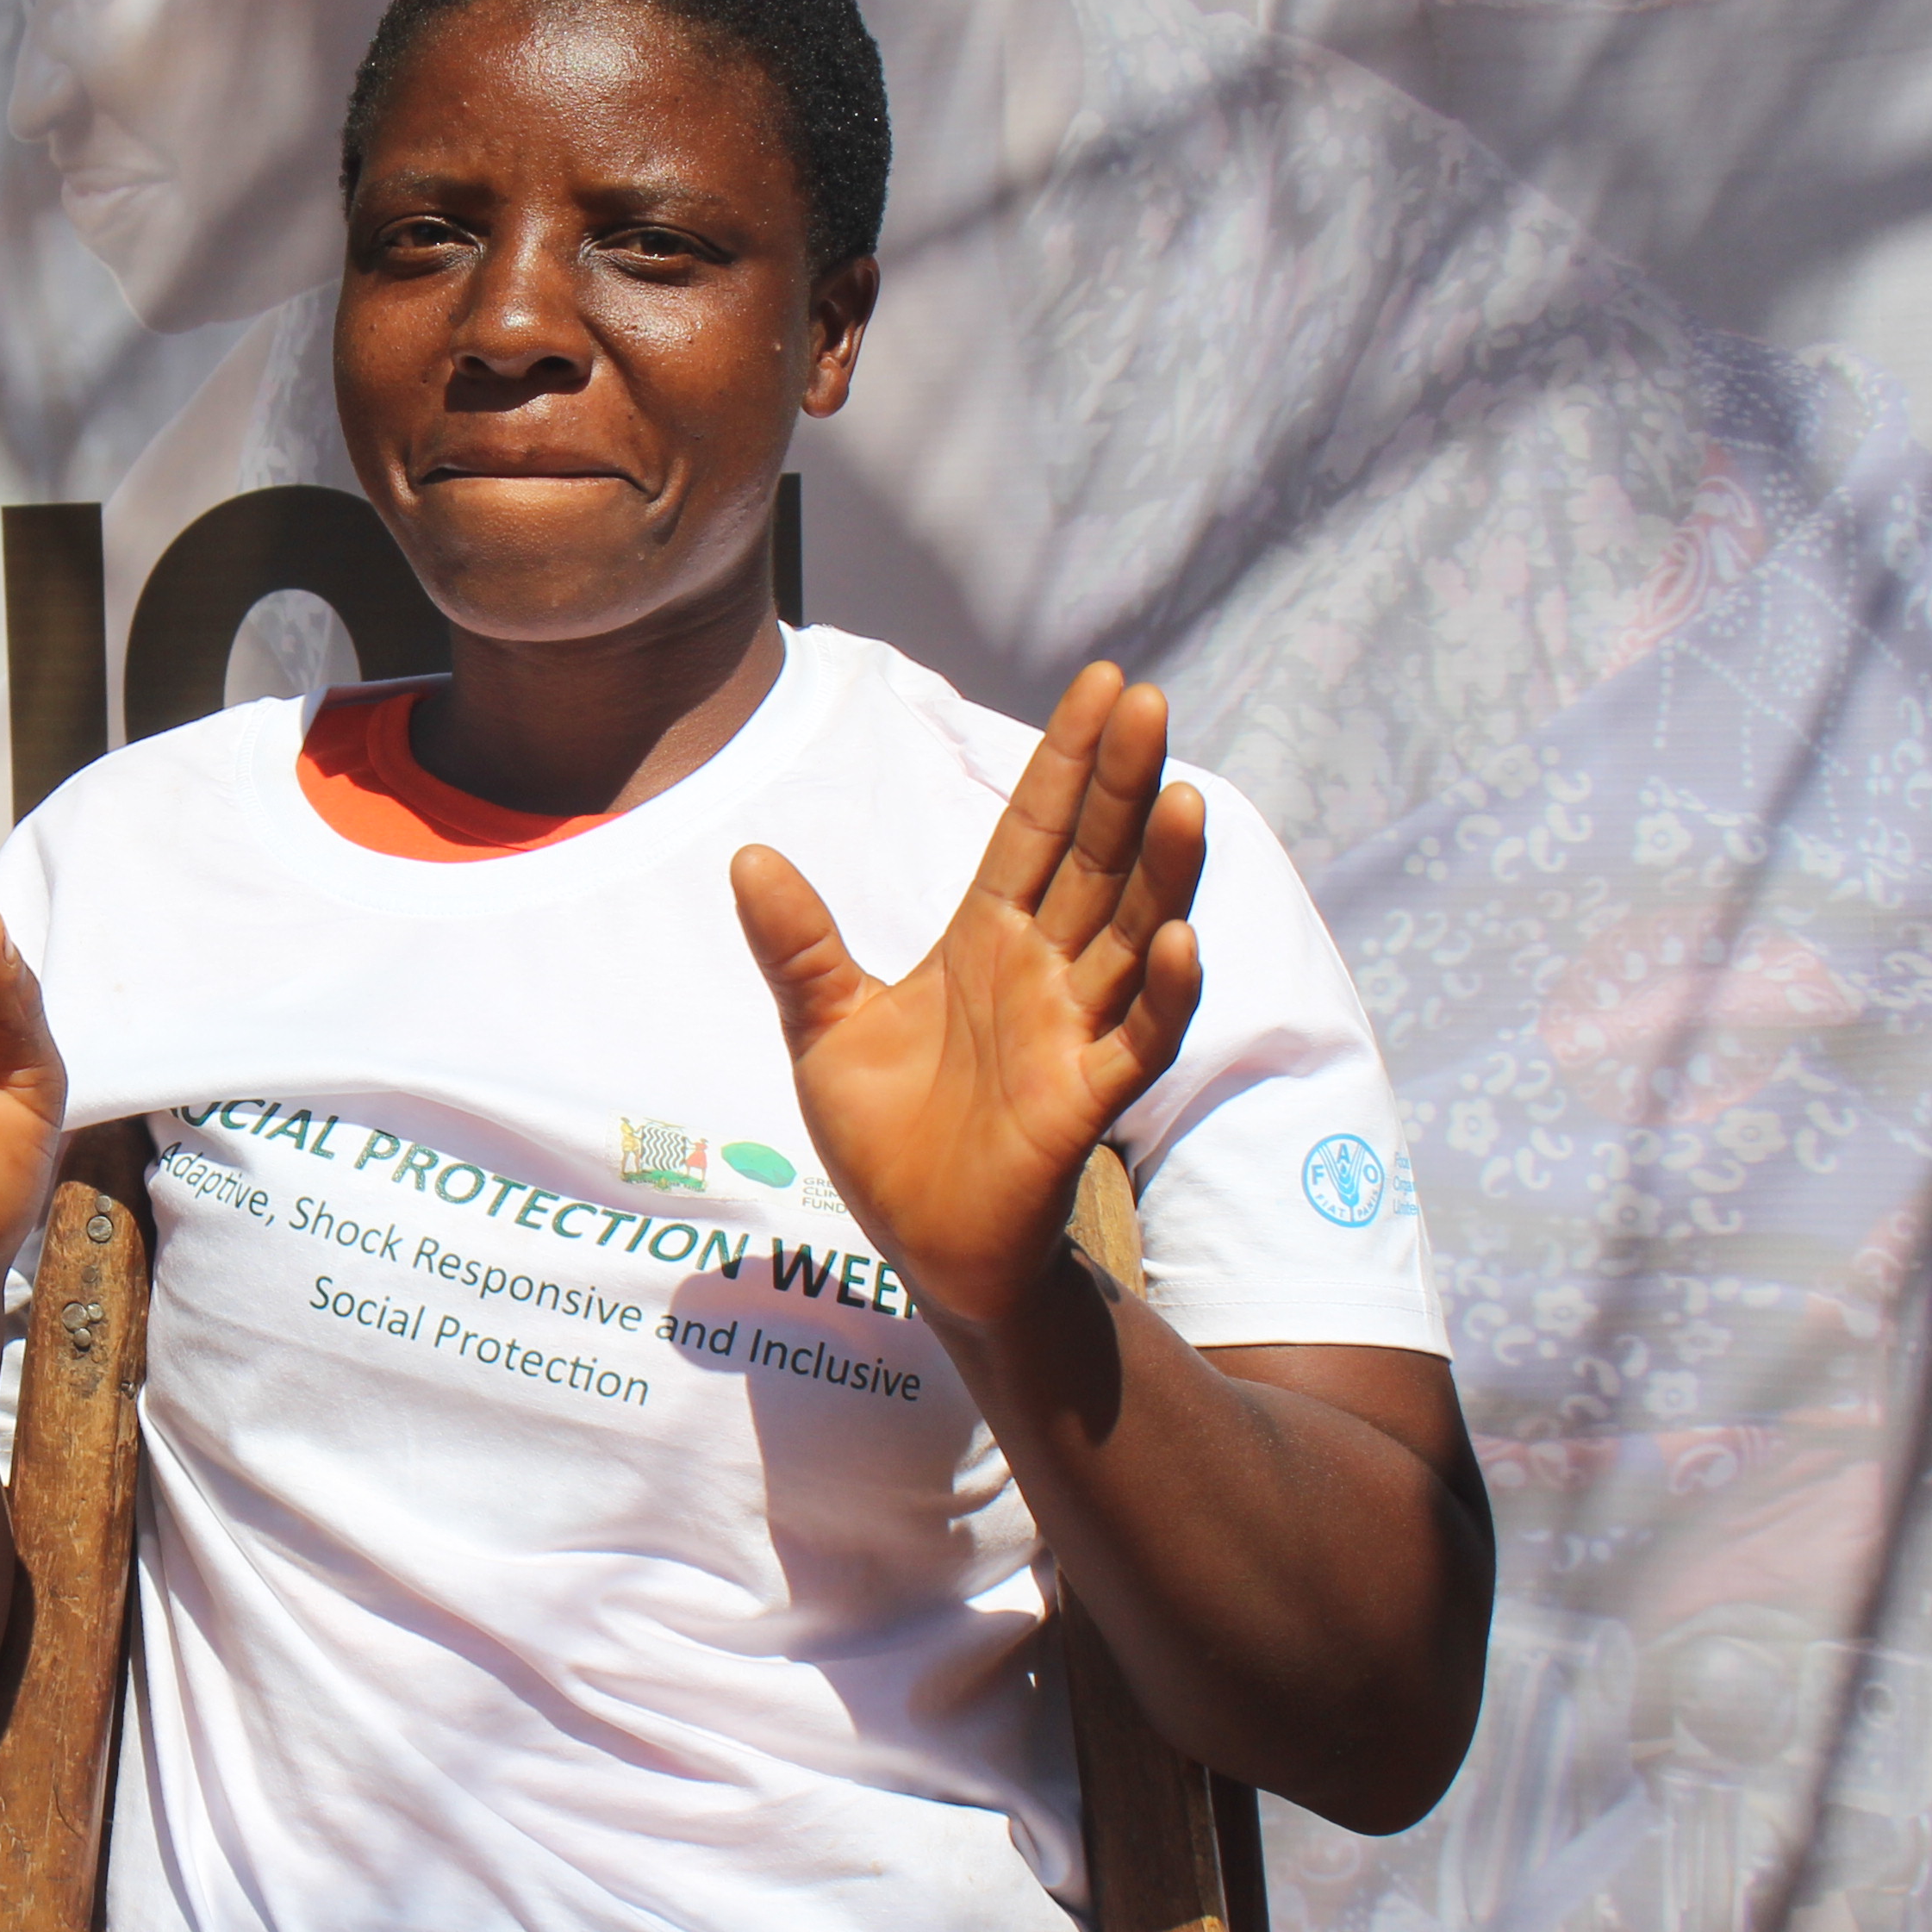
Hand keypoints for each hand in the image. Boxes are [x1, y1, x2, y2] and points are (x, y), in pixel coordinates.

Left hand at [728, 663, 1204, 1328]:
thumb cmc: (887, 1137)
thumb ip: (797, 945)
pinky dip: (1158, 994)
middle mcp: (1042, 974)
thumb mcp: (824, 1028)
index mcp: (985, 941)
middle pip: (1092, 862)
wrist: (921, 1247)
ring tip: (1182, 796)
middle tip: (1146, 699)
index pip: (1034, 833)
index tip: (1103, 684)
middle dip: (1119, 784)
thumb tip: (749, 855)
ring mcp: (1070, 1035)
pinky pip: (1134, 1041)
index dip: (1066, 762)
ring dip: (1159, 872)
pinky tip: (1175, 940)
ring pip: (1127, 937)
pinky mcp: (1083, 1104)